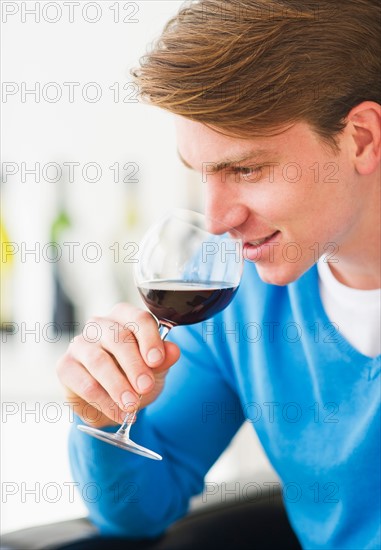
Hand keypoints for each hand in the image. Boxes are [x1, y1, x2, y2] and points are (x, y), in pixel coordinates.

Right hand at [56, 303, 179, 427]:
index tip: (157, 361)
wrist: (111, 402)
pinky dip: (104, 401)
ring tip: (131, 405)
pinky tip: (118, 413)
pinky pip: (84, 383)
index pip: (139, 319)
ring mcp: (79, 343)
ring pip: (98, 360)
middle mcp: (100, 324)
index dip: (150, 339)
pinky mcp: (65, 366)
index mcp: (124, 317)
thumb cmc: (134, 375)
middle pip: (118, 337)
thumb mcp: (155, 369)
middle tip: (146, 387)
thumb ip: (163, 360)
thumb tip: (173, 351)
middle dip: (134, 365)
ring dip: (117, 385)